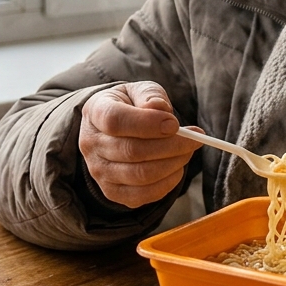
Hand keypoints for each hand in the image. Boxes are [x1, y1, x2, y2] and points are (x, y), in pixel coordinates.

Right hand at [79, 81, 199, 207]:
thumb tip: (159, 108)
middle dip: (171, 146)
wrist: (112, 129)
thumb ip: (150, 95)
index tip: (175, 123)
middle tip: (194, 139)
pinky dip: (167, 183)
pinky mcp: (113, 192)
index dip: (147, 123)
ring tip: (187, 151)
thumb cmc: (130, 106)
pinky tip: (176, 167)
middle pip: (132, 151)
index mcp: (95, 111)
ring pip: (140, 175)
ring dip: (173, 164)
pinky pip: (144, 195)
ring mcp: (99, 171)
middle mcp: (91, 144)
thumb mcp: (139, 91)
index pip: (115, 120)